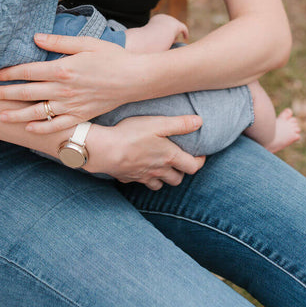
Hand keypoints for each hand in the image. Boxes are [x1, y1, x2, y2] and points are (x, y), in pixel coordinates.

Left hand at [0, 32, 148, 132]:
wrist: (134, 78)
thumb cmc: (111, 56)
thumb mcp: (85, 42)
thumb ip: (58, 41)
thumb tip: (35, 38)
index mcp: (62, 68)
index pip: (27, 71)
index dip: (8, 74)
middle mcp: (63, 89)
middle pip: (26, 93)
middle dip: (4, 95)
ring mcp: (72, 105)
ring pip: (38, 113)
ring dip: (17, 115)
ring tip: (0, 117)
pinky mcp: (81, 116)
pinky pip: (57, 126)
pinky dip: (42, 129)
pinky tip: (29, 130)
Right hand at [85, 115, 205, 189]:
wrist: (105, 150)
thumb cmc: (132, 134)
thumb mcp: (158, 123)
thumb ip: (180, 123)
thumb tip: (200, 121)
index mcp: (169, 157)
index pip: (193, 167)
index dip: (199, 162)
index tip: (200, 155)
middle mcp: (158, 171)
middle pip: (177, 179)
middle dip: (181, 171)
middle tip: (179, 160)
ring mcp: (143, 177)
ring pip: (160, 185)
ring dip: (164, 178)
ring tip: (162, 167)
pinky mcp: (129, 178)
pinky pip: (141, 182)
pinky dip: (145, 178)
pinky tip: (140, 168)